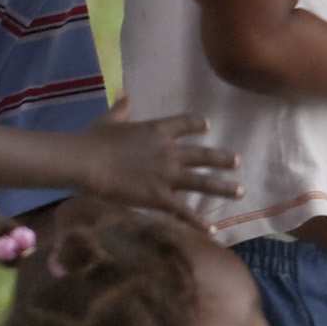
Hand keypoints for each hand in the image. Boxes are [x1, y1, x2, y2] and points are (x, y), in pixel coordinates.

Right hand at [74, 100, 239, 213]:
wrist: (86, 161)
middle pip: (203, 155)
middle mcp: (169, 152)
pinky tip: (212, 229)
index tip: (207, 127)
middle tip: (236, 161)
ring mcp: (167, 175)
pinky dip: (198, 222)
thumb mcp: (109, 120)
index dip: (198, 125)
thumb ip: (121, 109)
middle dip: (222, 159)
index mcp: (157, 130)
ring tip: (240, 191)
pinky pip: (183, 211)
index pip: (186, 124)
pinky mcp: (159, 196)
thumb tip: (125, 96)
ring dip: (223, 187)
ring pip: (203, 182)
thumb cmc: (93, 139)